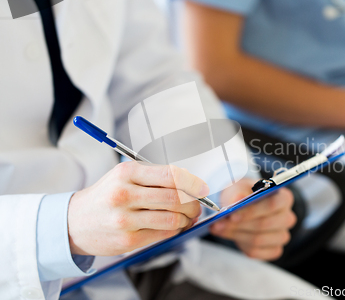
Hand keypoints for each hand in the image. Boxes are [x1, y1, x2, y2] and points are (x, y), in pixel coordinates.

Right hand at [68, 162, 207, 255]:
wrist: (73, 222)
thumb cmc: (105, 196)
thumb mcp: (124, 176)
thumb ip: (154, 177)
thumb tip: (189, 184)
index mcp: (126, 172)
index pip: (170, 175)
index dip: (192, 182)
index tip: (201, 188)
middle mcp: (124, 194)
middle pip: (175, 198)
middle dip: (193, 203)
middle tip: (197, 206)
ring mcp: (125, 219)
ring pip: (172, 218)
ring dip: (186, 219)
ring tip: (186, 217)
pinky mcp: (127, 240)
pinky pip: (163, 234)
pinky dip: (175, 230)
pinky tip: (175, 226)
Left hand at [210, 179, 295, 260]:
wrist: (243, 206)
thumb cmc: (244, 194)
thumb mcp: (239, 187)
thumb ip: (238, 192)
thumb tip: (237, 199)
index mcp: (284, 198)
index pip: (272, 205)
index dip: (251, 211)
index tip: (232, 215)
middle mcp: (287, 217)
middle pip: (264, 224)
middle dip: (239, 225)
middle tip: (218, 224)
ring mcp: (282, 235)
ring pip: (258, 240)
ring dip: (236, 235)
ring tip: (219, 229)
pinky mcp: (275, 250)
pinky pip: (256, 252)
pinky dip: (239, 245)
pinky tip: (229, 235)